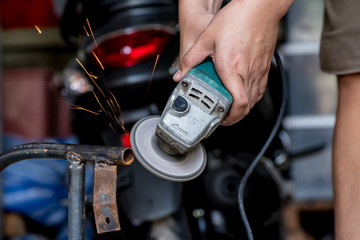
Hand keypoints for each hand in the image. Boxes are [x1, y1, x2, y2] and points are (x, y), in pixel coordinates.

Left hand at [174, 0, 292, 125]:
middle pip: (247, 106)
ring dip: (243, 107)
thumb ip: (191, 58)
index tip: (221, 119)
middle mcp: (248, 72)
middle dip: (234, 116)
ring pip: (255, 98)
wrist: (260, 6)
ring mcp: (259, 69)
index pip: (238, 104)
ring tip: (231, 106)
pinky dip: (252, 95)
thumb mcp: (207, 38)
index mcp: (233, 69)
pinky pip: (260, 87)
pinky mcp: (265, 65)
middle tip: (223, 116)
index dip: (231, 118)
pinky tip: (243, 91)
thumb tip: (180, 72)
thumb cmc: (238, 18)